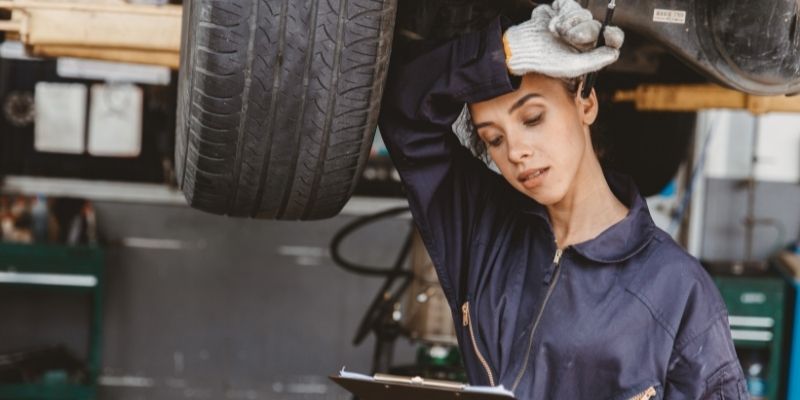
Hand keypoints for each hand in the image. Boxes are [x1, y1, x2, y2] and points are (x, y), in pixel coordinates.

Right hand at [503, 0, 623, 77]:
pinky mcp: (560, 10)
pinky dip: (559, 10)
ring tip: (553, 31)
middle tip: (566, 37)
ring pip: (582, 13)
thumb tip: (615, 53)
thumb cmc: (546, 61)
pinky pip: (568, 3)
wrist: (521, 48)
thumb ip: (595, 61)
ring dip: (567, 21)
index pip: (611, 40)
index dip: (613, 35)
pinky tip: (550, 21)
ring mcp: (572, 21)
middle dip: (581, 30)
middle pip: (594, 25)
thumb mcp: (572, 67)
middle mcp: (583, 35)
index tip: (607, 33)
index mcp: (590, 50)